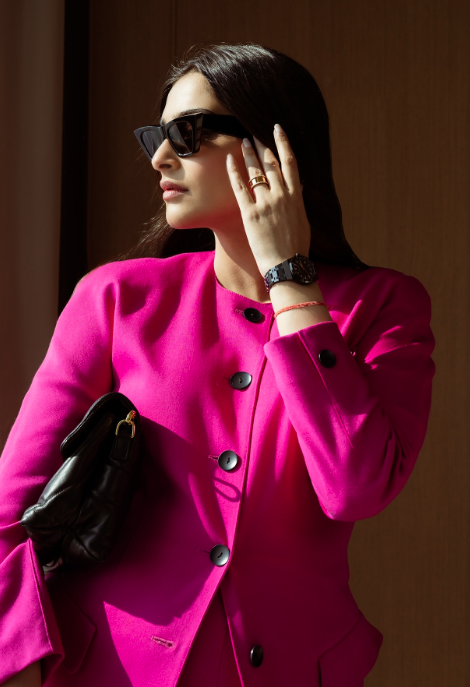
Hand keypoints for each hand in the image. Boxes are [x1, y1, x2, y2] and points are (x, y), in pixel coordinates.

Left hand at [226, 124, 310, 275]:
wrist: (287, 266)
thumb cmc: (296, 248)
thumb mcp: (302, 221)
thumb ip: (297, 203)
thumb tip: (298, 190)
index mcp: (296, 196)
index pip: (290, 162)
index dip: (283, 142)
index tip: (277, 129)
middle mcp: (281, 195)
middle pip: (271, 162)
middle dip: (262, 145)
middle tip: (254, 133)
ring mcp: (265, 203)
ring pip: (256, 171)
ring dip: (249, 154)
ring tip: (242, 142)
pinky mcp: (250, 213)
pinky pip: (240, 187)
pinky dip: (234, 171)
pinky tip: (230, 160)